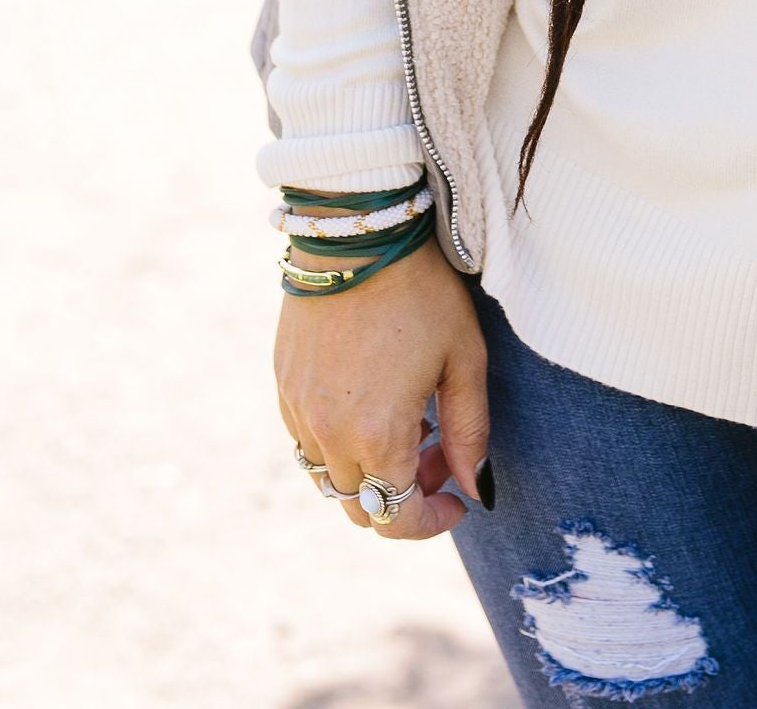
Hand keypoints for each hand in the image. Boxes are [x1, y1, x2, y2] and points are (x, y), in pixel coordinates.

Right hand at [276, 236, 489, 541]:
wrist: (359, 232)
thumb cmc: (421, 291)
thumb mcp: (464, 359)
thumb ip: (469, 432)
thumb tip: (474, 487)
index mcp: (376, 435)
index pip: (395, 520)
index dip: (430, 523)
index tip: (456, 500)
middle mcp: (327, 433)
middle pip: (360, 507)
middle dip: (403, 496)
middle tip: (436, 454)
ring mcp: (297, 409)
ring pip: (329, 479)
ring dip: (367, 472)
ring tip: (405, 425)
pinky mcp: (282, 384)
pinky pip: (306, 441)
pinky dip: (338, 442)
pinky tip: (369, 401)